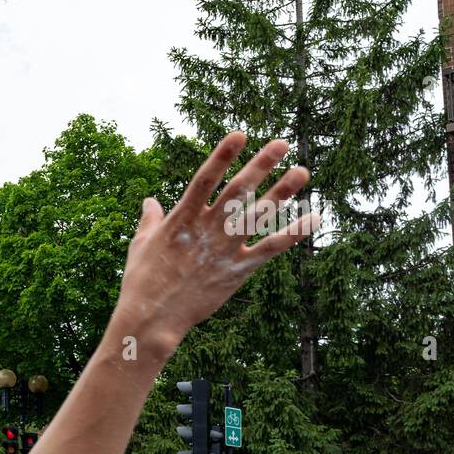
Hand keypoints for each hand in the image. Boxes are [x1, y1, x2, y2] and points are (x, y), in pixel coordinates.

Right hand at [115, 135, 315, 351]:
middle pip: (238, 190)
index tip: (240, 134)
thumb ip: (149, 220)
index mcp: (180, 219)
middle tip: (282, 143)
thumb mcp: (140, 245)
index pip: (205, 179)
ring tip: (302, 171)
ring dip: (282, 191)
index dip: (223, 156)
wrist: (152, 319)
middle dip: (261, 165)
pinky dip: (293, 233)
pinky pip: (270, 249)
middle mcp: (206, 229)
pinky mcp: (237, 270)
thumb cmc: (140, 282)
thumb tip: (149, 201)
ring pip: (258, 215)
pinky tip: (313, 218)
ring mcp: (223, 249)